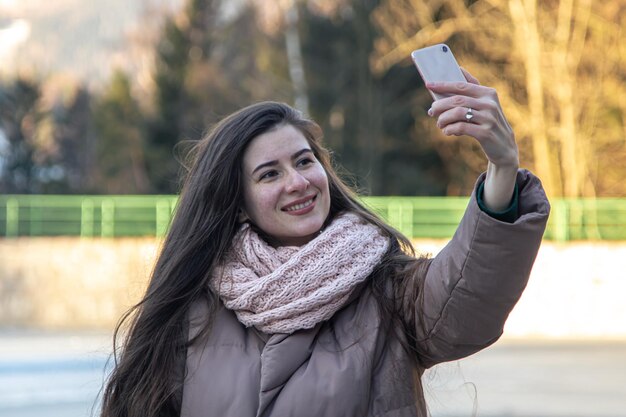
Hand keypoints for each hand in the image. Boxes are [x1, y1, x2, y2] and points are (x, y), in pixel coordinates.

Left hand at [426, 69, 518, 211]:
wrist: (504, 147)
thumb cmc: (488, 123)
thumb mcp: (485, 105)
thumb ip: (473, 90)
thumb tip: (459, 70)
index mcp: (488, 93)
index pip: (462, 86)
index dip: (444, 85)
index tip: (428, 84)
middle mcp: (490, 104)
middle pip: (457, 100)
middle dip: (440, 105)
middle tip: (431, 111)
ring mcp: (489, 118)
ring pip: (458, 113)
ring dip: (444, 119)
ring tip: (440, 124)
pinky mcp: (486, 133)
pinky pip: (461, 127)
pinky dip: (450, 129)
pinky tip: (447, 131)